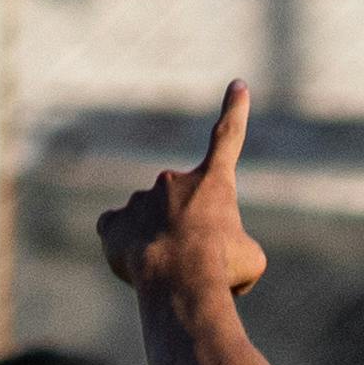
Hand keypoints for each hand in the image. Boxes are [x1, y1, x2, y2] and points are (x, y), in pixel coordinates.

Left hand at [97, 85, 269, 300]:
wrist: (179, 279)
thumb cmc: (221, 267)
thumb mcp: (250, 259)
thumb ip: (233, 246)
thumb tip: (217, 256)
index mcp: (213, 182)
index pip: (228, 138)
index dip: (235, 111)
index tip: (238, 85)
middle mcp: (173, 181)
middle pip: (184, 209)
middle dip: (190, 235)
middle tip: (199, 264)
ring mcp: (140, 199)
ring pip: (152, 223)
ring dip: (161, 246)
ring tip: (171, 273)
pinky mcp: (114, 222)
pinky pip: (118, 231)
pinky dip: (126, 246)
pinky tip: (137, 262)